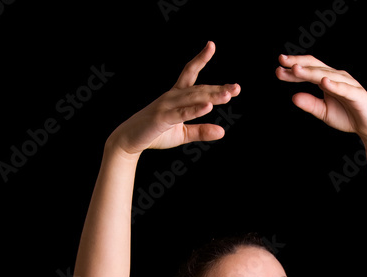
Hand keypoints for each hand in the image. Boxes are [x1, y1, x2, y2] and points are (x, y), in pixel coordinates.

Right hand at [107, 41, 239, 154]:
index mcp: (176, 96)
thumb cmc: (155, 134)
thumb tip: (222, 131)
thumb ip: (201, 131)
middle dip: (218, 88)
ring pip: (193, 98)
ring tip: (228, 95)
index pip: (190, 74)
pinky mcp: (162, 118)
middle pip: (198, 89)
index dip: (200, 59)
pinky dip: (195, 109)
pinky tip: (208, 106)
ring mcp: (166, 106)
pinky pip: (182, 112)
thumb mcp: (182, 133)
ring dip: (211, 96)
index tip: (211, 45)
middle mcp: (172, 96)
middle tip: (237, 88)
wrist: (130, 140)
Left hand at [275, 53, 366, 143]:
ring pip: (327, 75)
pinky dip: (334, 85)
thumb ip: (310, 104)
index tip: (278, 68)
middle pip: (315, 67)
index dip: (294, 68)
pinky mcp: (357, 94)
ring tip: (296, 70)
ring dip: (311, 72)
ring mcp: (348, 84)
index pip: (309, 69)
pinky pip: (344, 88)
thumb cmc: (348, 116)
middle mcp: (337, 77)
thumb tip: (294, 97)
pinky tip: (323, 82)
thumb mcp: (324, 112)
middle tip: (281, 62)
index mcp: (328, 79)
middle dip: (298, 64)